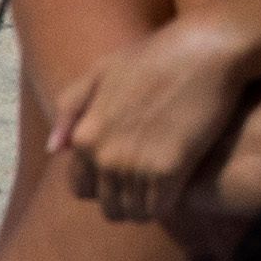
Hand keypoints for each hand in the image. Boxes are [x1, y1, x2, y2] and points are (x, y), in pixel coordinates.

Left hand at [48, 8, 260, 227]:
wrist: (206, 48)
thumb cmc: (155, 54)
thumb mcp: (101, 71)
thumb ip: (70, 109)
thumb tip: (53, 149)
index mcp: (84, 135)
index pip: (81, 188)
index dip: (101, 185)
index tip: (122, 175)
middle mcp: (104, 155)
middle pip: (108, 206)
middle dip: (124, 200)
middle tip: (146, 184)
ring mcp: (136, 165)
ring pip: (134, 212)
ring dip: (146, 205)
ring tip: (161, 187)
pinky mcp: (170, 170)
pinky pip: (160, 208)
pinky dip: (167, 203)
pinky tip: (177, 185)